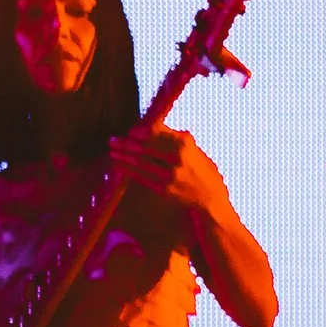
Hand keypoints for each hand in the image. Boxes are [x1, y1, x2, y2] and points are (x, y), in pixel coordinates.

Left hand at [111, 124, 230, 215]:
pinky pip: (141, 177)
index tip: (130, 132)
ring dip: (123, 156)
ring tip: (113, 152)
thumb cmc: (203, 172)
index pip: (154, 133)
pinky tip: (120, 166)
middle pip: (143, 148)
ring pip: (139, 162)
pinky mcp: (164, 189)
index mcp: (184, 145)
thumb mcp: (196, 150)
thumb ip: (177, 140)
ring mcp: (169, 175)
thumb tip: (154, 127)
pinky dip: (128, 170)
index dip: (138, 132)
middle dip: (125, 144)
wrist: (212, 199)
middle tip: (113, 141)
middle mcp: (176, 159)